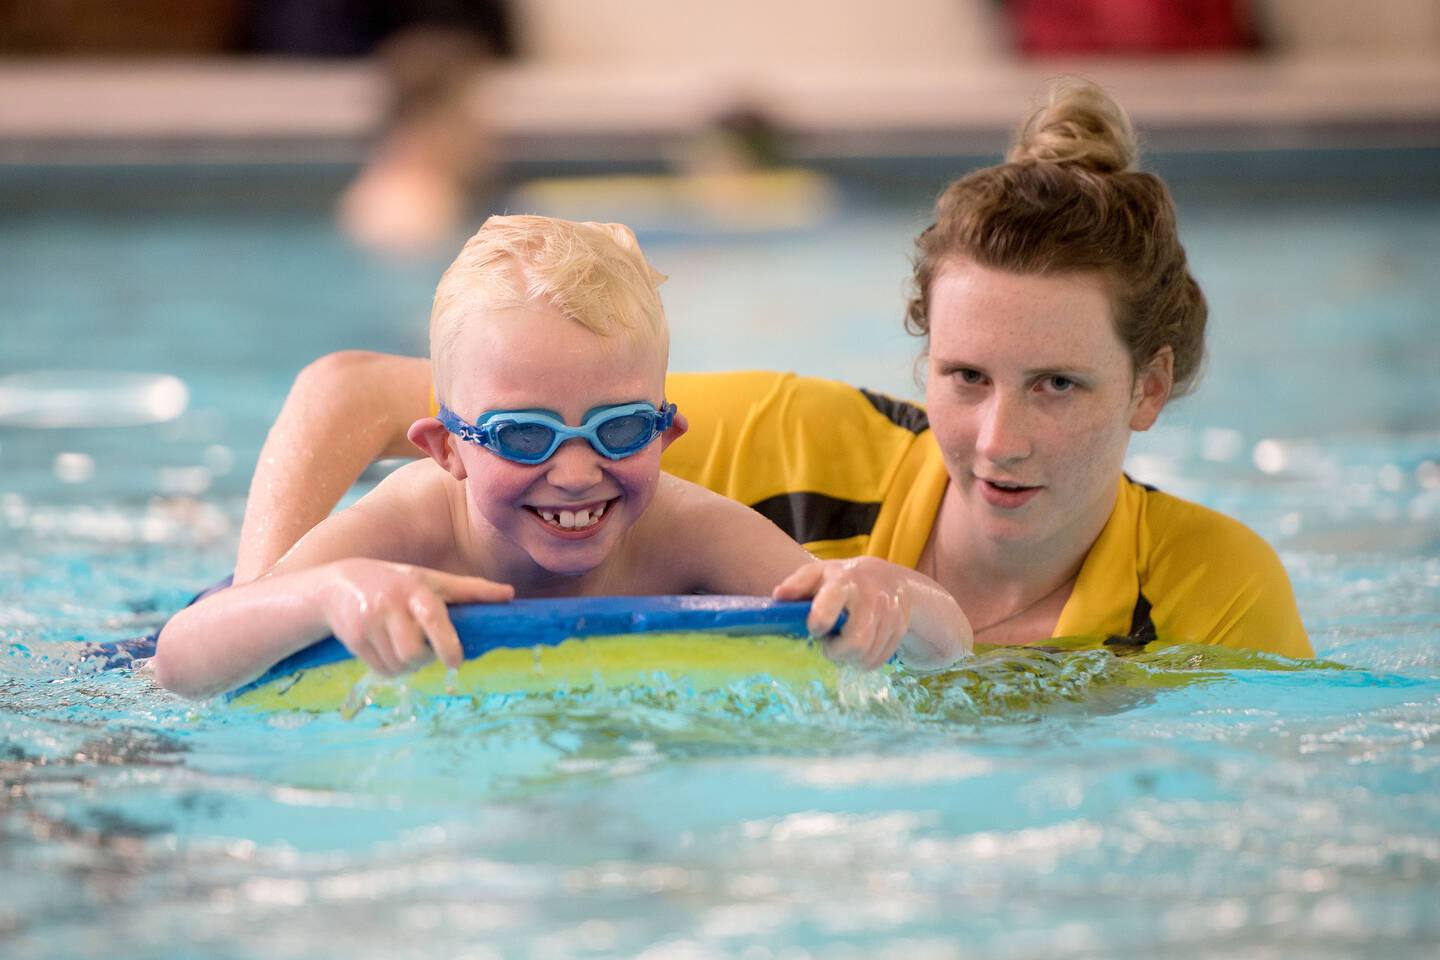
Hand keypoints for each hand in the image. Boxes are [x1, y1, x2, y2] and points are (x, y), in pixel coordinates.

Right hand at [320, 558, 513, 675]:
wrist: (337, 585)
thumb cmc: (398, 582)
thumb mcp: (431, 580)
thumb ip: (470, 590)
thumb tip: (510, 594)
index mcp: (416, 588)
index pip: (433, 617)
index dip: (446, 643)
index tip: (455, 662)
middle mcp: (391, 603)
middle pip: (413, 653)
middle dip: (424, 659)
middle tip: (426, 651)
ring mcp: (369, 621)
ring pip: (398, 665)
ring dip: (408, 666)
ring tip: (405, 647)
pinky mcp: (353, 638)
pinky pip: (381, 670)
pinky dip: (391, 669)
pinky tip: (388, 651)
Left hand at [772, 558, 911, 670]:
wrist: (888, 579)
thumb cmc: (841, 580)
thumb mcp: (817, 575)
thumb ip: (796, 585)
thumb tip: (778, 596)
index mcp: (844, 581)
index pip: (830, 609)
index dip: (819, 624)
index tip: (816, 628)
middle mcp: (872, 596)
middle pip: (855, 644)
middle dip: (837, 652)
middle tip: (831, 644)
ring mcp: (890, 613)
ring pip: (867, 657)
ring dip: (850, 659)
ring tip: (845, 642)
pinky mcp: (900, 628)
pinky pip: (879, 660)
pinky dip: (865, 661)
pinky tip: (860, 646)